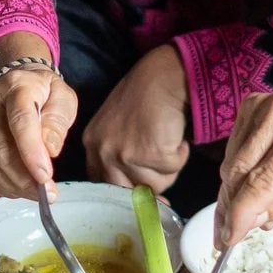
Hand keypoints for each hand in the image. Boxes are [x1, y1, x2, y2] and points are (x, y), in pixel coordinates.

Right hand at [0, 33, 76, 198]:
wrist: (19, 81)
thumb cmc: (45, 93)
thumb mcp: (63, 97)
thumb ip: (57, 121)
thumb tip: (50, 150)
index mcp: (16, 87)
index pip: (20, 121)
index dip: (31, 152)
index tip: (46, 177)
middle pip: (1, 147)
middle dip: (24, 177)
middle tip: (48, 193)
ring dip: (14, 185)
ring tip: (38, 194)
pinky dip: (2, 184)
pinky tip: (20, 189)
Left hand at [83, 45, 190, 191]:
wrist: (164, 76)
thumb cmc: (146, 97)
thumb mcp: (118, 127)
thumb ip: (119, 158)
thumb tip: (138, 196)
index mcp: (93, 144)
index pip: (104, 184)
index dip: (126, 191)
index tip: (143, 192)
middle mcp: (104, 151)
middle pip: (129, 192)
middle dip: (150, 183)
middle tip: (162, 163)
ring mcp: (126, 153)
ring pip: (154, 185)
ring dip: (167, 167)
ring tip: (167, 139)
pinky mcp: (151, 153)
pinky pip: (172, 169)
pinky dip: (180, 155)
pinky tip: (175, 135)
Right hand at [215, 60, 272, 245]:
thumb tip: (250, 222)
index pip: (259, 183)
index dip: (239, 215)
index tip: (227, 240)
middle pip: (237, 173)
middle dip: (230, 208)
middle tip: (230, 234)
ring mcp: (261, 105)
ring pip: (230, 162)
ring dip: (233, 192)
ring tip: (252, 210)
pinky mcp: (251, 104)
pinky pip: (233, 148)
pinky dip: (238, 171)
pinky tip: (254, 183)